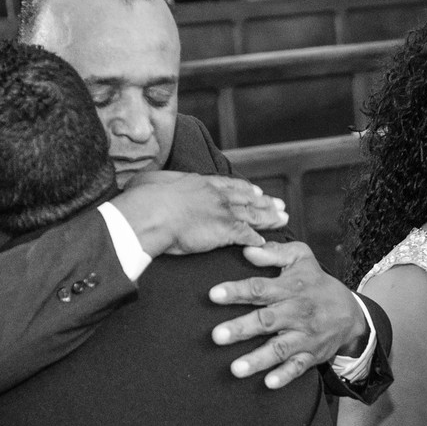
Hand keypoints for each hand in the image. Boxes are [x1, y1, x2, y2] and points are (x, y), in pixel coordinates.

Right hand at [111, 172, 287, 256]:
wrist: (149, 214)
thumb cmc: (143, 198)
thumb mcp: (149, 181)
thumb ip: (156, 183)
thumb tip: (147, 184)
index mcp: (200, 182)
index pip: (229, 185)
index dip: (245, 189)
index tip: (256, 191)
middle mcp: (216, 195)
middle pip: (247, 199)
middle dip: (266, 203)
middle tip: (280, 204)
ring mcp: (222, 212)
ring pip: (253, 215)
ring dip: (270, 218)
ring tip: (283, 219)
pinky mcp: (223, 231)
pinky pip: (246, 236)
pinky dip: (257, 240)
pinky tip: (266, 243)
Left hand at [208, 241, 367, 388]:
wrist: (351, 313)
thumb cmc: (317, 282)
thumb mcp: (301, 258)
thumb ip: (274, 253)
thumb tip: (246, 249)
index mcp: (290, 288)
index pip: (260, 288)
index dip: (237, 291)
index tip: (214, 294)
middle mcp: (296, 313)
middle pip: (266, 321)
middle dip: (241, 329)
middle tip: (217, 335)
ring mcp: (305, 336)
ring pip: (280, 348)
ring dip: (257, 359)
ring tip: (236, 369)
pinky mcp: (311, 355)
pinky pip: (298, 367)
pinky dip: (285, 376)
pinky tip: (268, 383)